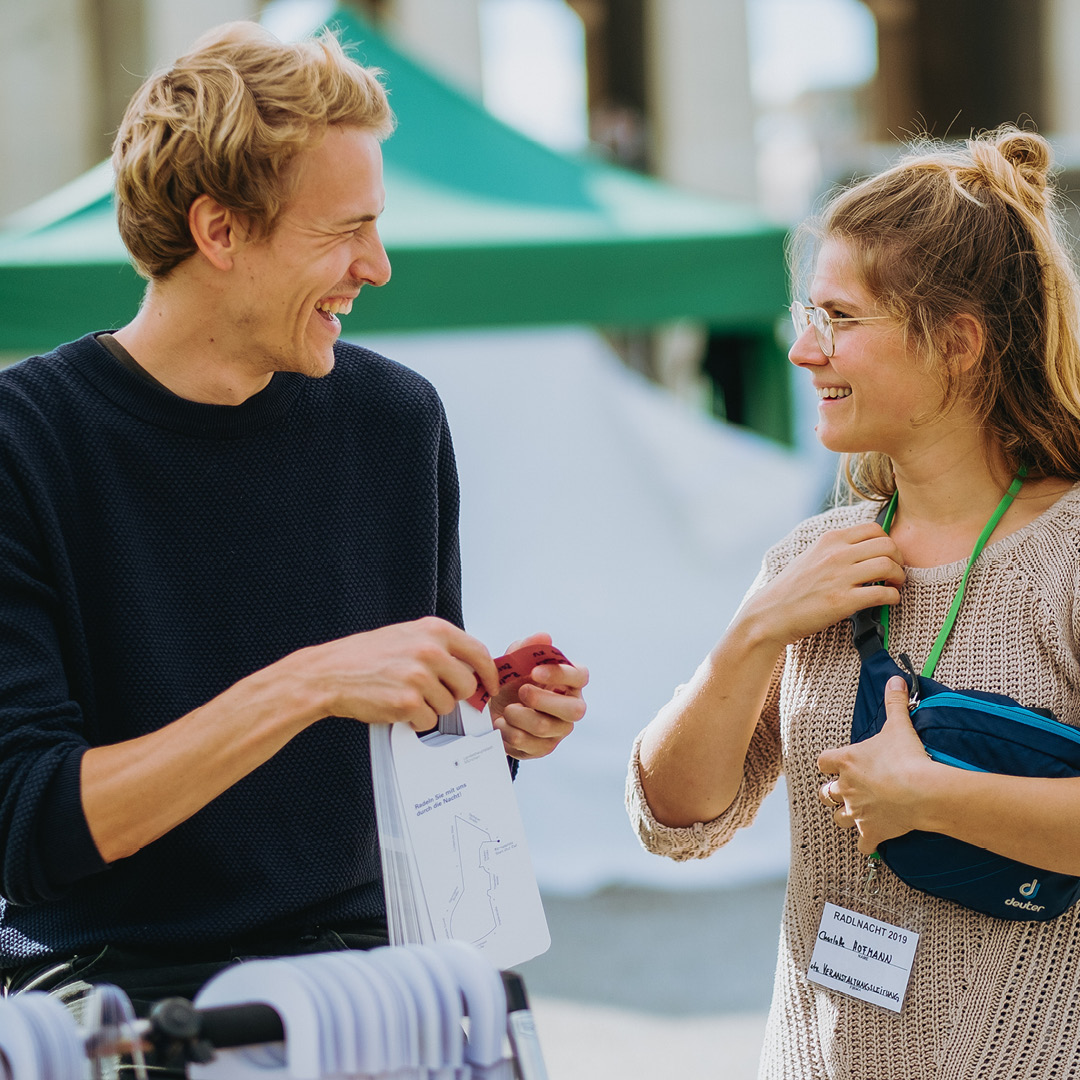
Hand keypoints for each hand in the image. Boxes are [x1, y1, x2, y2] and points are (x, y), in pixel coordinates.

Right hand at [296, 616, 498, 730]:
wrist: (330, 672)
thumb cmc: (366, 655)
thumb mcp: (408, 636)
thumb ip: (441, 647)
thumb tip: (471, 668)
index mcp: (434, 630)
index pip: (479, 653)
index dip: (488, 674)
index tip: (489, 686)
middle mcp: (431, 651)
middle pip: (467, 685)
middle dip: (453, 694)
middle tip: (431, 692)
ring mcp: (420, 677)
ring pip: (447, 706)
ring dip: (430, 707)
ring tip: (405, 694)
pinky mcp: (408, 702)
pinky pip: (428, 721)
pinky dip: (415, 720)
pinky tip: (397, 705)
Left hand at [489, 632, 587, 759]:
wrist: (492, 710)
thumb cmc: (511, 683)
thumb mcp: (514, 663)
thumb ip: (527, 648)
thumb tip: (544, 636)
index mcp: (569, 682)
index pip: (580, 676)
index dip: (560, 674)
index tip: (535, 671)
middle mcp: (571, 707)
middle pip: (575, 710)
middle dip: (544, 701)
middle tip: (522, 691)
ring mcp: (559, 730)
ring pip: (546, 727)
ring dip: (520, 716)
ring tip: (507, 709)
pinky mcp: (544, 748)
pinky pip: (531, 744)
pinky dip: (510, 732)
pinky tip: (502, 724)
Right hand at [742, 522, 904, 647]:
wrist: (770, 614)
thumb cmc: (791, 588)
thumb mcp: (810, 556)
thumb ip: (834, 548)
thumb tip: (863, 547)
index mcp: (829, 539)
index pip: (874, 529)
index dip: (888, 542)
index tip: (887, 556)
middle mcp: (836, 554)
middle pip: (887, 545)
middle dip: (898, 559)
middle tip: (895, 572)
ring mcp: (840, 577)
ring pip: (888, 566)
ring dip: (899, 577)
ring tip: (893, 586)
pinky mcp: (843, 601)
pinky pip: (883, 594)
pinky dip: (893, 598)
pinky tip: (888, 601)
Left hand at [817, 676, 935, 853]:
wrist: (920, 791)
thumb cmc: (905, 756)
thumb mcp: (898, 725)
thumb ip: (894, 702)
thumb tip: (896, 678)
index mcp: (845, 761)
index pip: (822, 761)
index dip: (829, 763)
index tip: (839, 763)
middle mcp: (844, 787)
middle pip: (824, 792)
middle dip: (833, 792)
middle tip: (848, 789)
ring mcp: (856, 812)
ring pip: (837, 818)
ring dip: (845, 816)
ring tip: (858, 813)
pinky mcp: (870, 833)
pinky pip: (861, 845)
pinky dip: (866, 843)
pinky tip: (874, 840)